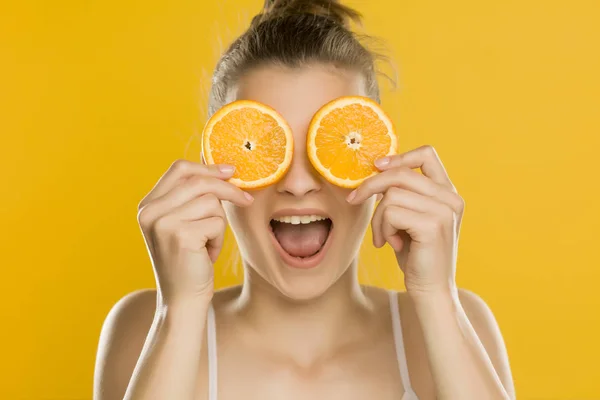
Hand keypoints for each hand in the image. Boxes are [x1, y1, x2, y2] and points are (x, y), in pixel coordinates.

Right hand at [136, 159, 252, 304]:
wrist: (182, 300)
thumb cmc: (189, 261)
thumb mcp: (184, 223)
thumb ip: (192, 197)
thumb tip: (224, 168)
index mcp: (148, 205)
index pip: (179, 169)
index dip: (208, 167)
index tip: (231, 171)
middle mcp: (150, 211)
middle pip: (198, 180)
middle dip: (228, 189)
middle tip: (246, 200)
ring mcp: (162, 222)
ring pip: (211, 202)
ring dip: (219, 223)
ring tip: (208, 242)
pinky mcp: (180, 235)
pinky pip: (217, 222)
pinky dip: (219, 238)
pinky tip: (207, 254)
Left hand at [346, 145, 464, 294]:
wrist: (430, 290)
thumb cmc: (416, 255)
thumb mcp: (409, 218)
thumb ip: (402, 194)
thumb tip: (375, 170)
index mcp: (448, 192)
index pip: (427, 154)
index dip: (398, 156)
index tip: (376, 167)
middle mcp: (450, 197)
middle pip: (400, 173)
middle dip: (370, 186)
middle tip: (353, 200)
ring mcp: (444, 210)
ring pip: (391, 195)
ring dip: (378, 218)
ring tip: (384, 236)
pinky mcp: (433, 225)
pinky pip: (390, 212)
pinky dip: (382, 228)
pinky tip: (391, 244)